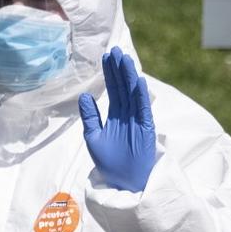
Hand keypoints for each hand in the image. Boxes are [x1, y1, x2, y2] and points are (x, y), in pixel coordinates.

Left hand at [78, 46, 155, 191]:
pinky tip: (138, 81)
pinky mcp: (146, 128)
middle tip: (114, 50)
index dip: (109, 73)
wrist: (122, 181)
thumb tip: (84, 95)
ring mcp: (138, 119)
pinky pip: (143, 109)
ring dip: (129, 76)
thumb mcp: (93, 137)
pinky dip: (141, 96)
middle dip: (119, 68)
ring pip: (133, 93)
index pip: (113, 89)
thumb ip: (90, 117)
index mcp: (116, 114)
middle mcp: (127, 114)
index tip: (105, 57)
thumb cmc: (109, 162)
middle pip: (123, 86)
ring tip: (124, 59)